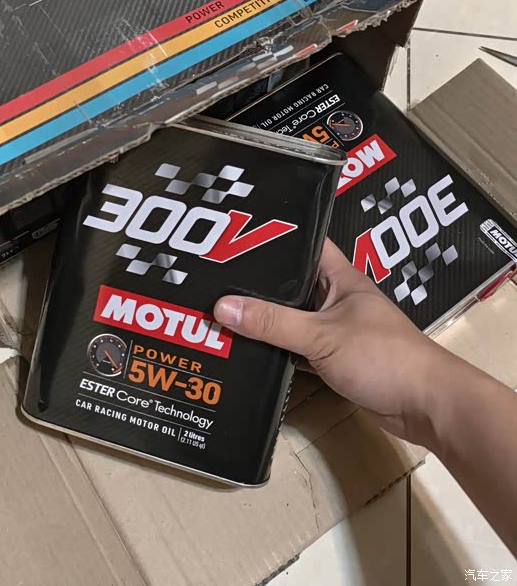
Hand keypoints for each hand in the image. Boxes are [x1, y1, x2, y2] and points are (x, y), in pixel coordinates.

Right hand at [214, 239, 453, 444]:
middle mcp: (338, 300)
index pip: (305, 244)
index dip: (275, 236)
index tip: (235, 235)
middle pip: (293, 285)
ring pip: (294, 320)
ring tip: (221, 313)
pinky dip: (279, 351)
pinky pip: (299, 349)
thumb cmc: (381, 356)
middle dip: (259, 284)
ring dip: (266, 321)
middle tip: (215, 279)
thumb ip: (272, 322)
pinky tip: (248, 351)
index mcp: (340, 278)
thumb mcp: (321, 335)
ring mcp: (338, 331)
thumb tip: (221, 306)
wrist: (426, 405)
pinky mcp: (337, 361)